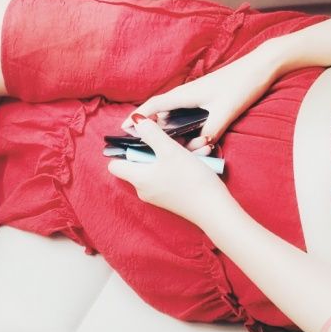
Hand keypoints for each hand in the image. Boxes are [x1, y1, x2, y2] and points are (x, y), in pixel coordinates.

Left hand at [108, 117, 227, 225]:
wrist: (215, 210)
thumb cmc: (190, 180)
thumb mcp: (170, 150)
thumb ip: (151, 133)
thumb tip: (135, 121)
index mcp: (138, 179)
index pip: (115, 165)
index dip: (123, 149)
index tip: (139, 137)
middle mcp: (145, 189)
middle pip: (142, 162)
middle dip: (158, 146)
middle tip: (176, 138)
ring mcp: (159, 195)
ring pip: (161, 166)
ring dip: (175, 153)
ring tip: (197, 145)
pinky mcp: (173, 197)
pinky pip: (171, 175)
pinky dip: (182, 164)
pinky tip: (201, 157)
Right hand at [120, 39, 283, 148]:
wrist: (262, 66)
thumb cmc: (242, 83)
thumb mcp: (225, 111)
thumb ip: (211, 131)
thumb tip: (200, 146)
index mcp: (185, 94)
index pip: (152, 105)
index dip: (137, 117)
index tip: (123, 128)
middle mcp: (188, 95)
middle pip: (163, 114)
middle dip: (155, 130)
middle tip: (149, 147)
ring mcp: (199, 97)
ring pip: (178, 117)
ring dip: (175, 132)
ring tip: (177, 148)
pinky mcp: (210, 100)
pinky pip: (191, 117)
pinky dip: (189, 128)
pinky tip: (198, 140)